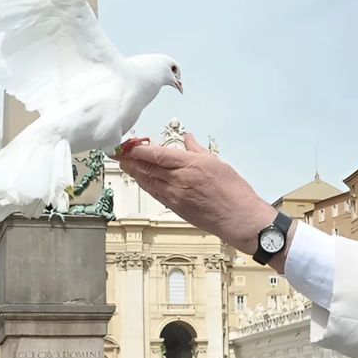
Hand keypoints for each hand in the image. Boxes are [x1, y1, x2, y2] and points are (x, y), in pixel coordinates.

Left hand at [118, 133, 277, 255]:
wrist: (239, 218)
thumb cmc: (234, 193)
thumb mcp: (217, 162)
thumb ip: (197, 149)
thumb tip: (188, 139)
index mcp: (190, 165)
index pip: (155, 154)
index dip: (136, 149)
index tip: (126, 144)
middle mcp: (179, 180)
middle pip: (146, 167)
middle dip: (129, 159)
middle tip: (118, 152)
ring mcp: (175, 196)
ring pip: (146, 181)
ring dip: (133, 172)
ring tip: (124, 163)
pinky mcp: (175, 208)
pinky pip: (154, 193)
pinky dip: (144, 184)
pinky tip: (140, 179)